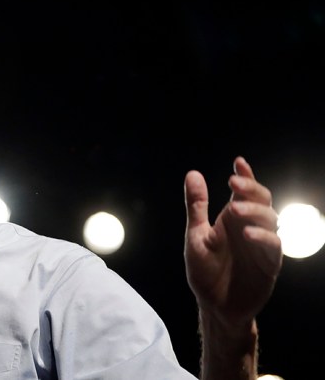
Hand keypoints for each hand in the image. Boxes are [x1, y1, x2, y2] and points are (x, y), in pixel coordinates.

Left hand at [184, 156, 281, 328]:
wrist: (214, 305)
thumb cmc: (205, 271)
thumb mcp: (196, 236)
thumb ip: (196, 207)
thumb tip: (193, 173)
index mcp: (232, 219)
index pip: (243, 192)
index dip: (245, 176)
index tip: (238, 162)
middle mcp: (250, 227)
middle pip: (261, 200)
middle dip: (250, 188)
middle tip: (232, 182)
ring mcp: (262, 244)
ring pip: (270, 219)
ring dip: (253, 212)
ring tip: (234, 209)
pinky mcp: (270, 263)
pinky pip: (273, 246)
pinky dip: (263, 237)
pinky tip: (248, 234)